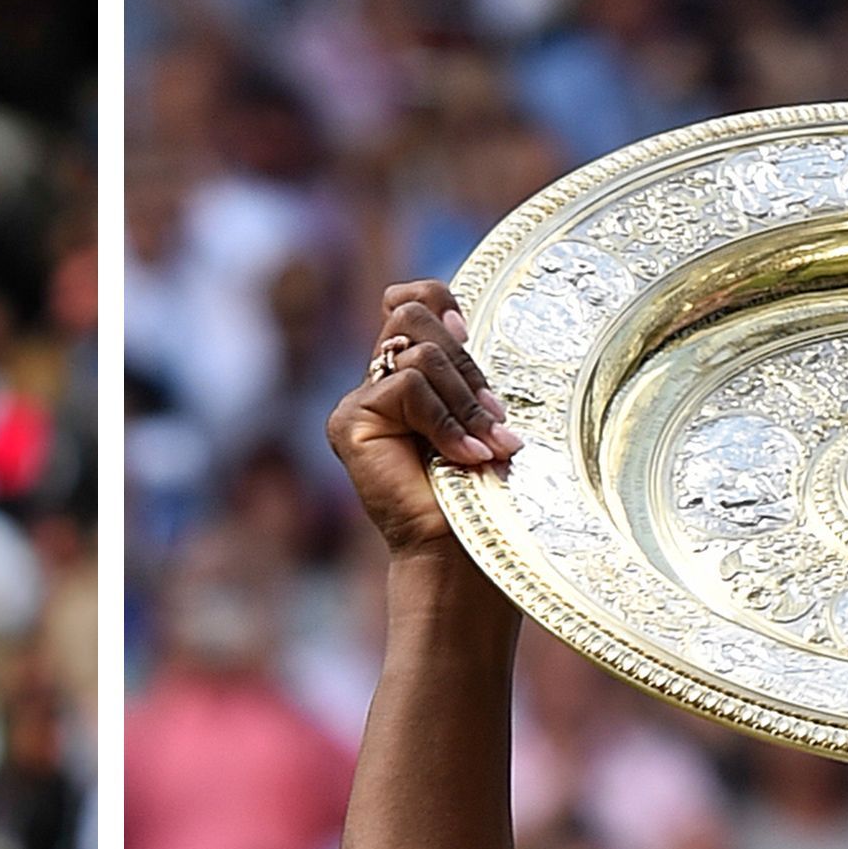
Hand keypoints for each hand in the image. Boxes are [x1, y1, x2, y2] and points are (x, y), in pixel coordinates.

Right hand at [329, 278, 519, 559]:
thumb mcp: (481, 411)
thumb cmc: (482, 488)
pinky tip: (465, 457)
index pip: (413, 297)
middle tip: (497, 419)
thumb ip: (462, 365)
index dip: (441, 301)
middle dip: (466, 362)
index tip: (468, 334)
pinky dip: (446, 421)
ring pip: (419, 352)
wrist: (461, 550)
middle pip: (414, 312)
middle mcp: (380, 380)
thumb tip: (457, 318)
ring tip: (489, 447)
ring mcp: (361, 401)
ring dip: (466, 401)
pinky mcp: (350, 421)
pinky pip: (407, 386)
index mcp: (412, 372)